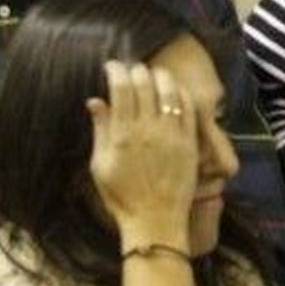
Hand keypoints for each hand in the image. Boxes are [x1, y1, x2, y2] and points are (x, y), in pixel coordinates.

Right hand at [87, 61, 197, 250]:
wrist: (155, 219)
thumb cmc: (121, 196)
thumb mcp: (100, 166)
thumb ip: (100, 130)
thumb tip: (95, 101)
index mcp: (122, 135)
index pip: (121, 89)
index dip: (116, 71)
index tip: (112, 66)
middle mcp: (148, 129)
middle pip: (144, 84)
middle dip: (137, 70)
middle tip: (132, 69)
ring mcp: (172, 134)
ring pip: (169, 90)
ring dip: (160, 75)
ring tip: (153, 73)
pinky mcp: (190, 140)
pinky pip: (189, 107)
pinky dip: (181, 92)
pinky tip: (174, 89)